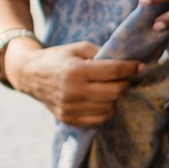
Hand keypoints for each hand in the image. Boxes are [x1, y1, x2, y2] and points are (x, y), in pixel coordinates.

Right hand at [15, 39, 144, 128]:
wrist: (29, 75)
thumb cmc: (58, 58)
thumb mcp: (78, 48)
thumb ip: (102, 53)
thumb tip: (127, 62)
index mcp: (75, 71)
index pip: (113, 72)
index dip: (130, 68)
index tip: (139, 65)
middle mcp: (73, 92)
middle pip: (115, 91)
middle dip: (125, 83)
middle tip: (124, 77)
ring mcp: (70, 108)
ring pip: (109, 106)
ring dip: (115, 96)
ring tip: (110, 87)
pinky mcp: (69, 119)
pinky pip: (99, 119)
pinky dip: (106, 109)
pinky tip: (102, 99)